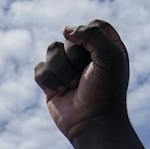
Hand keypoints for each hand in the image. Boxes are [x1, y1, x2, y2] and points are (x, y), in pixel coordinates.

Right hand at [35, 20, 130, 140]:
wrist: (92, 123)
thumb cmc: (106, 91)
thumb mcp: (110, 56)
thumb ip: (92, 34)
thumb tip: (66, 31)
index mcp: (106, 47)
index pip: (93, 25)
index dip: (90, 35)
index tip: (95, 52)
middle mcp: (85, 55)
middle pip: (70, 37)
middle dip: (75, 57)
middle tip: (86, 76)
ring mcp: (66, 68)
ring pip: (52, 50)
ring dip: (62, 70)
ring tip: (72, 87)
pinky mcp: (50, 82)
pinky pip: (40, 69)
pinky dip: (49, 80)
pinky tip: (60, 93)